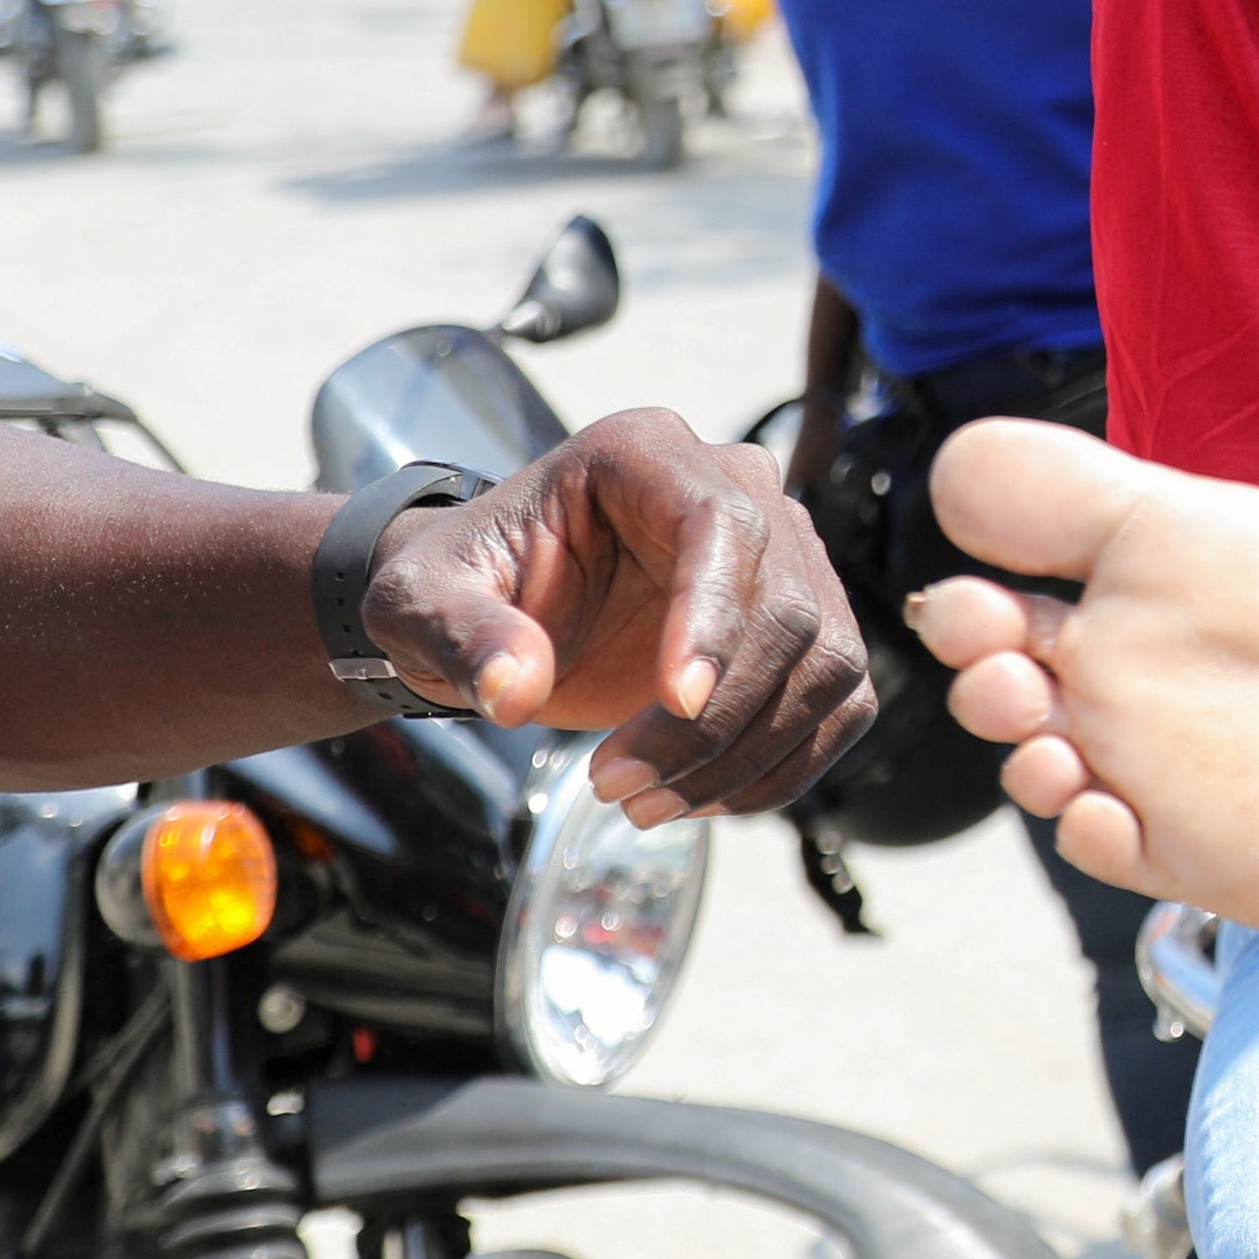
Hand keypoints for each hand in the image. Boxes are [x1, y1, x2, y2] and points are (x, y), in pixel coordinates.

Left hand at [364, 410, 867, 820]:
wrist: (497, 613)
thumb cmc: (461, 588)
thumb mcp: (419, 603)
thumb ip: (461, 634)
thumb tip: (516, 689)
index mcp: (644, 454)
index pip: (720, 524)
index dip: (714, 614)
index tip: (678, 703)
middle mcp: (737, 489)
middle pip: (787, 607)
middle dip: (717, 720)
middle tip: (619, 787)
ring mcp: (787, 557)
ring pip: (828, 663)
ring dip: (748, 756)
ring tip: (646, 805)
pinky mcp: (806, 627)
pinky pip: (839, 705)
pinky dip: (782, 768)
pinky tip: (701, 800)